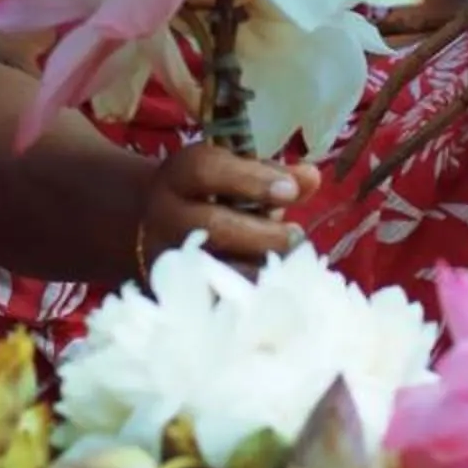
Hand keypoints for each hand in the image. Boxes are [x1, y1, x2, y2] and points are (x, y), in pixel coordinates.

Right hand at [137, 144, 321, 275]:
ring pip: (215, 267)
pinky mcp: (178, 291)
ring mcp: (170, 257)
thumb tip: (311, 177)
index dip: (252, 180)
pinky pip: (215, 297)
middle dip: (262, 233)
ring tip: (290, 262)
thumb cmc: (208, 192)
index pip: (208, 170)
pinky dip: (248, 292)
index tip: (290, 191)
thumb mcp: (232, 170)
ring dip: (259, 266)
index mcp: (181, 174)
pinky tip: (274, 287)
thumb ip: (272, 173)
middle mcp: (168, 214)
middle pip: (214, 225)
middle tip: (296, 236)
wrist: (155, 223)